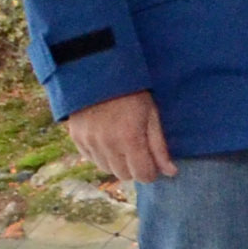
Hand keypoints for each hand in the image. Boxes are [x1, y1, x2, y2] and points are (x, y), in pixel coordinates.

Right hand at [62, 90, 176, 187]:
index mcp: (129, 139)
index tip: (153, 164)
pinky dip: (101, 155)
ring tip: (122, 142)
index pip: (142, 175)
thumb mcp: (152, 115)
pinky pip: (91, 159)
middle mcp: (107, 145)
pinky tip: (107, 138)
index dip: (150, 172)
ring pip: (107, 169)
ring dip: (117, 162)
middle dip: (134, 167)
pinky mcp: (77, 139)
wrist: (99, 73)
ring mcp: (89, 142)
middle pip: (124, 175)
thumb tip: (170, 172)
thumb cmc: (133, 93)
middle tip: (138, 150)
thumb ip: (159, 147)